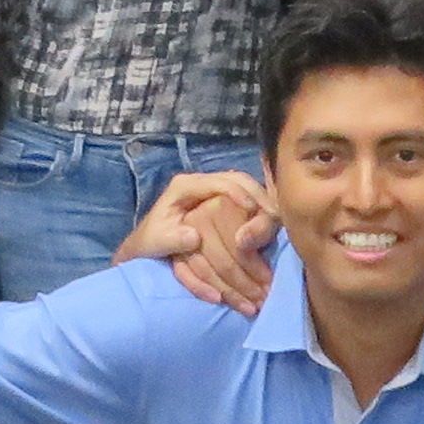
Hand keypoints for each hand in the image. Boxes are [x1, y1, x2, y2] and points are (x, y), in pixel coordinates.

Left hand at [123, 170, 277, 314]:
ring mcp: (213, 189)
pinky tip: (271, 219)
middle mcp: (201, 182)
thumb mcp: (154, 242)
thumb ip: (172, 239)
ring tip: (276, 218)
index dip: (238, 194)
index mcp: (184, 186)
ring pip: (245, 184)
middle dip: (258, 194)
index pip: (218, 182)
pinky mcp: (221, 200)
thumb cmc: (151, 242)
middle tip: (273, 214)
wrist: (147, 245)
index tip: (252, 211)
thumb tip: (194, 236)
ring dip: (263, 199)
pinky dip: (260, 205)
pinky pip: (246, 195)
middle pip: (237, 178)